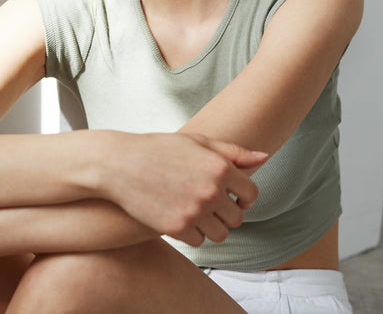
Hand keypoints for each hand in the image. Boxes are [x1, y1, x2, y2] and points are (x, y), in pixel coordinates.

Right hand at [102, 132, 266, 246]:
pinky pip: (199, 241)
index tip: (233, 198)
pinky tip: (179, 217)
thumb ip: (233, 152)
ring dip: (212, 227)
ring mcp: (194, 211)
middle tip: (208, 205)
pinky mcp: (177, 228)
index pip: (251, 195)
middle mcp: (211, 191)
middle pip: (237, 218)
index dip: (244, 198)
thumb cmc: (158, 149)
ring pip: (220, 234)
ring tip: (195, 213)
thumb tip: (264, 158)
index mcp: (220, 167)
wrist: (118, 164)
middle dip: (226, 214)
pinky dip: (192, 234)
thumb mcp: (197, 142)